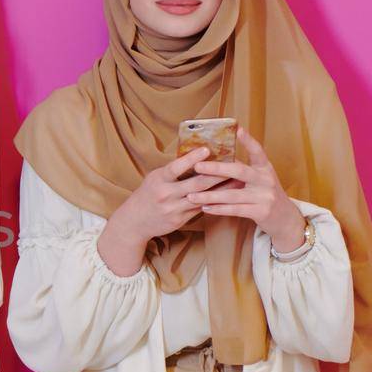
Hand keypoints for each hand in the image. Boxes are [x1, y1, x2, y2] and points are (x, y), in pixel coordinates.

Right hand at [97, 147, 227, 274]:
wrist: (134, 222)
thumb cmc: (147, 195)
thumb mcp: (154, 179)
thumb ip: (172, 171)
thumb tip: (195, 157)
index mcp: (158, 180)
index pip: (175, 168)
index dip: (191, 159)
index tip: (207, 149)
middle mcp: (165, 195)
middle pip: (196, 184)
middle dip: (216, 175)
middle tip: (234, 164)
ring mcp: (173, 209)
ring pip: (202, 198)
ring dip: (221, 189)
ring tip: (238, 180)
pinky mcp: (180, 220)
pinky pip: (200, 209)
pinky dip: (215, 201)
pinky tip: (227, 196)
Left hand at [187, 127, 305, 250]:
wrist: (286, 219)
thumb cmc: (265, 195)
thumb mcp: (260, 179)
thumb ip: (244, 170)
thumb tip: (215, 160)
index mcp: (265, 168)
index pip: (257, 151)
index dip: (248, 140)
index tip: (238, 129)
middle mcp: (266, 180)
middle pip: (240, 171)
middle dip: (217, 169)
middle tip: (197, 166)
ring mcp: (264, 196)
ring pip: (233, 195)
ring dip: (210, 195)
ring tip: (191, 195)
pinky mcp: (261, 212)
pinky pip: (235, 210)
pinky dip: (218, 209)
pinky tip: (205, 208)